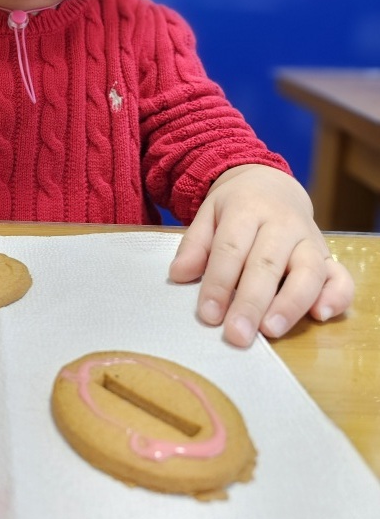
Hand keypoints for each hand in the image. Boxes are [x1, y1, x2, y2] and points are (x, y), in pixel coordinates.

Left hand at [168, 164, 354, 346]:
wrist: (272, 184)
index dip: (219, 283)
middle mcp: (282, 223)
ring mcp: (309, 239)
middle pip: (267, 264)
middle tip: (237, 334)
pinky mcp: (328, 255)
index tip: (208, 315)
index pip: (231, 248)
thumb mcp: (208, 214)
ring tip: (271, 330)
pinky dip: (336, 297)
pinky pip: (340, 277)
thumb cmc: (236, 207)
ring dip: (290, 304)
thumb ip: (195, 245)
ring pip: (307, 272)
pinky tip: (320, 316)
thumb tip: (179, 275)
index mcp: (247, 209)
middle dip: (251, 302)